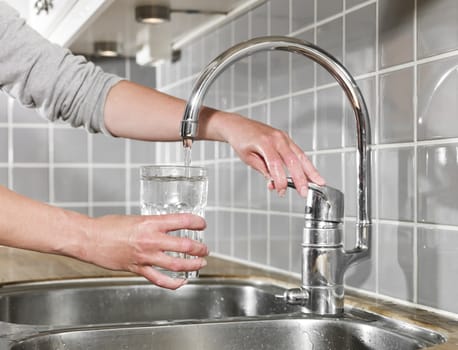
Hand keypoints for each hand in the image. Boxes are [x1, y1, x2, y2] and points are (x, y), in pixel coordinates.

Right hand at [83, 213, 207, 289]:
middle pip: (185, 246)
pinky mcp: (138, 269)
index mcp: (151, 223)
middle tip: (205, 248)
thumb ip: (151, 223)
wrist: (90, 238)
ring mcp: (145, 256)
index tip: (202, 224)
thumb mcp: (135, 218)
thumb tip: (164, 226)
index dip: (197, 223)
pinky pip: (159, 279)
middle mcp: (151, 240)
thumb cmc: (108, 226)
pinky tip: (181, 282)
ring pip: (176, 264)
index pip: (182, 221)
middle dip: (200, 248)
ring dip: (192, 265)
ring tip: (201, 264)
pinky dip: (173, 283)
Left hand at [222, 114, 324, 196]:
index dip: (280, 180)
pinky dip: (305, 164)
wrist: (238, 125)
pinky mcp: (285, 138)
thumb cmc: (240, 140)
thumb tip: (274, 182)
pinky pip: (297, 152)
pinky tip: (310, 173)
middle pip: (292, 160)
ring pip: (300, 155)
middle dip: (300, 178)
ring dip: (310, 170)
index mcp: (264, 143)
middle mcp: (276, 138)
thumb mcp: (248, 158)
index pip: (276, 165)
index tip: (281, 191)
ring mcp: (283, 137)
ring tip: (318, 182)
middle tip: (304, 192)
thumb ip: (263, 169)